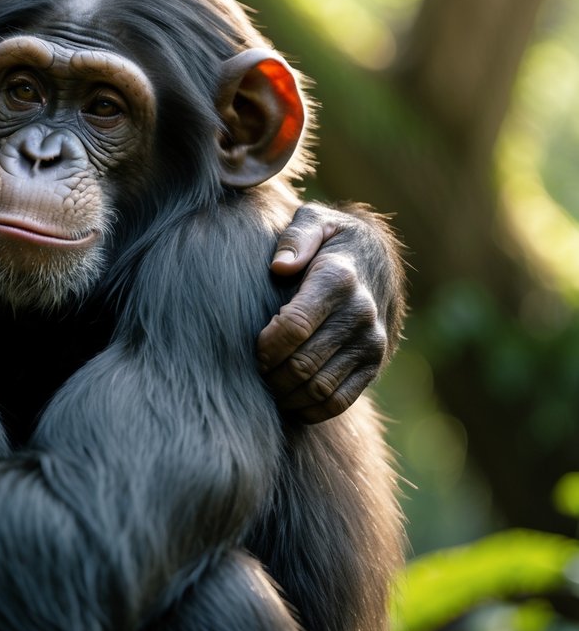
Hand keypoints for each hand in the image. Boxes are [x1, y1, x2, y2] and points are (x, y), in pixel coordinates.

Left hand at [258, 202, 406, 422]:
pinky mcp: (374, 364)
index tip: (253, 345)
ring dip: (285, 394)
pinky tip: (288, 400)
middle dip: (269, 373)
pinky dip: (309, 410)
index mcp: (338, 279)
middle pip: (303, 363)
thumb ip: (295, 237)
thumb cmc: (330, 240)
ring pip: (319, 389)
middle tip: (253, 368)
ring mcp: (370, 343)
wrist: (377, 260)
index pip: (294, 326)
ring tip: (266, 383)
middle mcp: (360, 314)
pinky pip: (339, 401)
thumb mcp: (314, 220)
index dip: (265, 344)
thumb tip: (279, 267)